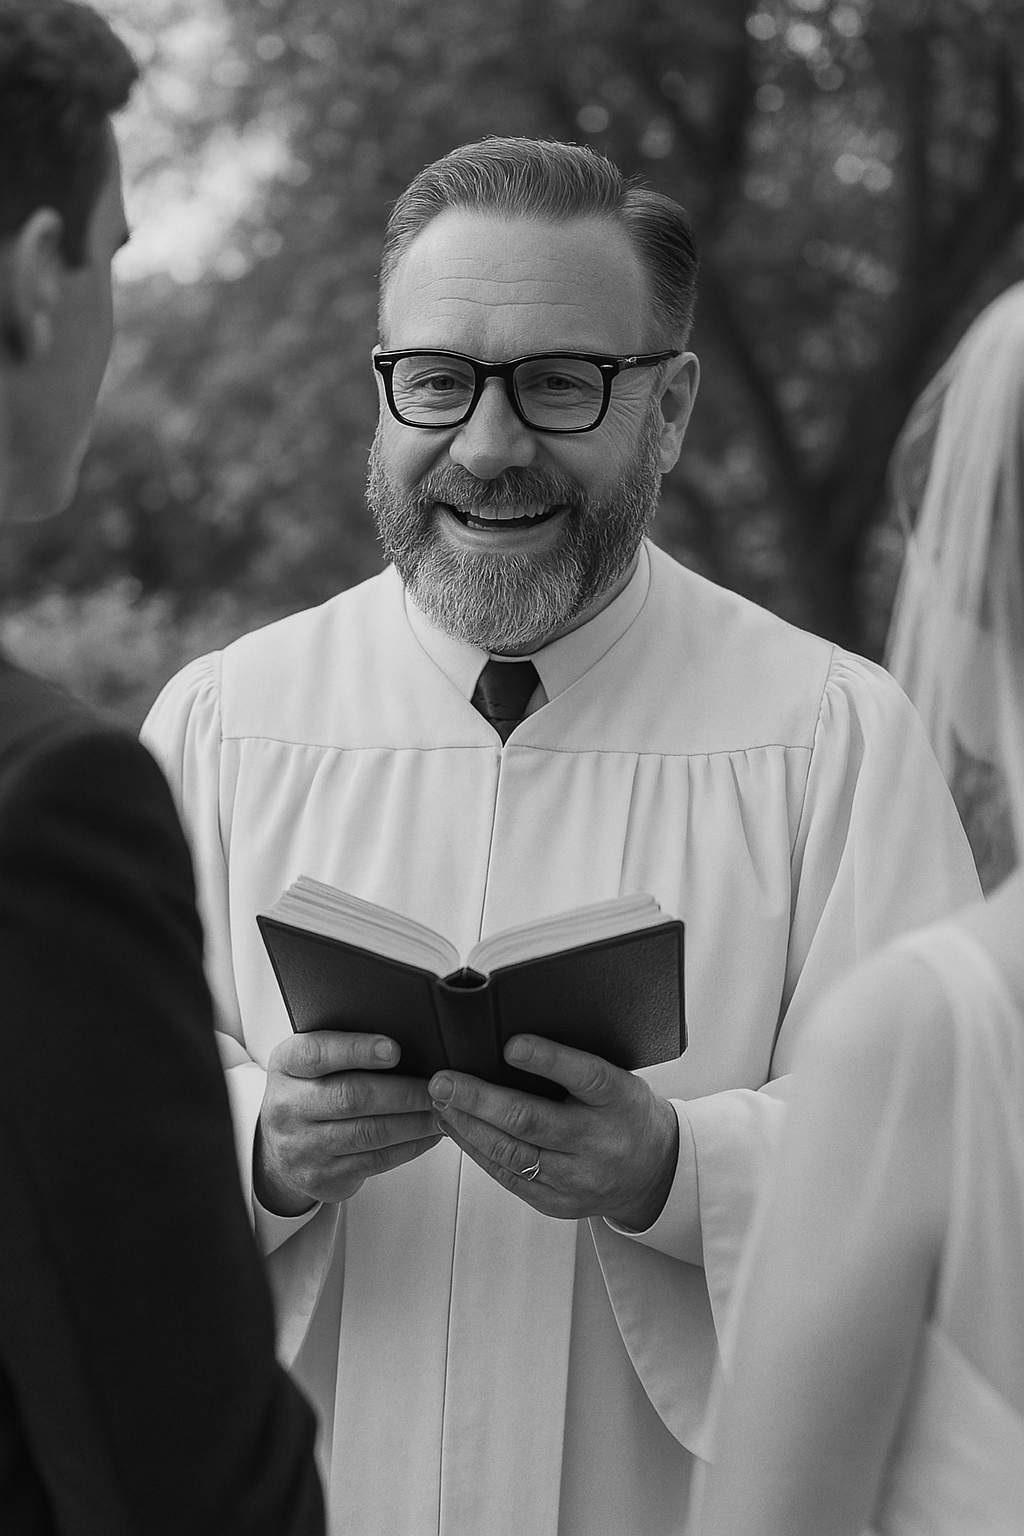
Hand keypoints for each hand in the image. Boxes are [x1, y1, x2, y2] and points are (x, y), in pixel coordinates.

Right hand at [255, 1031, 440, 1215]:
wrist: (280, 1148)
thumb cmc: (308, 1093)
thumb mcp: (310, 1063)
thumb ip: (342, 1048)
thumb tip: (405, 1036)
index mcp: (286, 1065)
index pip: (317, 1053)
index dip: (357, 1050)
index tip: (394, 1049)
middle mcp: (288, 1106)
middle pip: (351, 1096)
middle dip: (402, 1091)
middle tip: (435, 1086)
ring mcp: (302, 1146)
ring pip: (369, 1133)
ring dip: (413, 1122)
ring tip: (439, 1110)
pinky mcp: (323, 1176)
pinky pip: (375, 1161)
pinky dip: (409, 1147)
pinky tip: (427, 1135)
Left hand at [429, 1035, 678, 1229]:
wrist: (654, 1171)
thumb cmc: (624, 1110)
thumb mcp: (617, 1078)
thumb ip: (575, 1065)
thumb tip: (509, 1040)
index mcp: (619, 1099)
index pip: (585, 1076)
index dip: (547, 1060)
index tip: (510, 1044)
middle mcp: (598, 1141)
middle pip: (532, 1121)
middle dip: (480, 1100)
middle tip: (443, 1081)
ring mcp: (577, 1178)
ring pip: (512, 1154)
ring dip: (468, 1126)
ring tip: (441, 1103)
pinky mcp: (557, 1202)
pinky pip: (509, 1177)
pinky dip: (478, 1151)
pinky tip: (458, 1130)